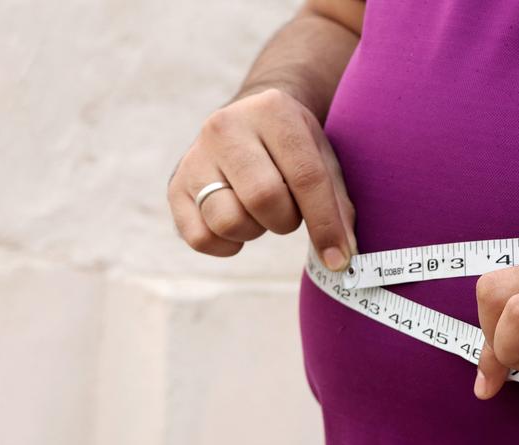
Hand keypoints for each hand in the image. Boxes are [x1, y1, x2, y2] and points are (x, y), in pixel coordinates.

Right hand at [168, 88, 355, 268]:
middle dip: (286, 220)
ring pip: (228, 220)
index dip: (326, 224)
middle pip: (264, 198)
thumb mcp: (323, 159)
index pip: (305, 176)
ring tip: (260, 212)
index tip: (340, 259)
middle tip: (288, 211)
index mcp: (273, 110)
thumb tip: (341, 258)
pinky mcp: (176, 185)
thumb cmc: (294, 148)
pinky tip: (239, 224)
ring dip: (255, 230)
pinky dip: (226, 245)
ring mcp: (195, 155)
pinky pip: (200, 238)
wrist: (249, 119)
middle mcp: (226, 126)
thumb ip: (337, 205)